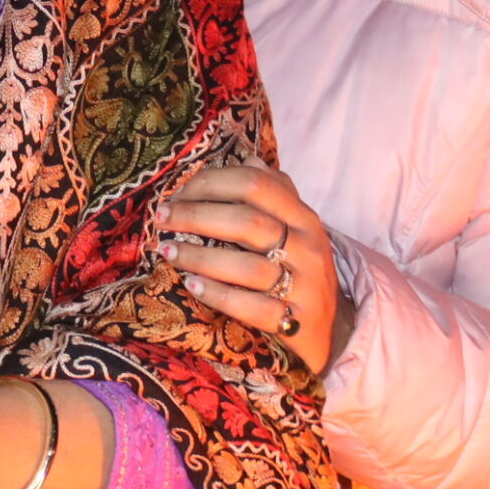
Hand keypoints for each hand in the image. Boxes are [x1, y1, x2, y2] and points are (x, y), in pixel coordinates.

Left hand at [161, 165, 341, 372]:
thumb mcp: (294, 229)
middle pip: (247, 222)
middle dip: (196, 216)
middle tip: (162, 218)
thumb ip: (273, 193)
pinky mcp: (296, 323)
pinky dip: (217, 294)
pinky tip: (191, 285)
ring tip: (167, 251)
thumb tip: (246, 157)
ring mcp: (305, 287)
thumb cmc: (296, 271)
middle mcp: (308, 248)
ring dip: (199, 256)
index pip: (256, 184)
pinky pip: (252, 307)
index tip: (177, 192)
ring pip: (248, 266)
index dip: (211, 183)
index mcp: (303, 218)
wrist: (327, 331)